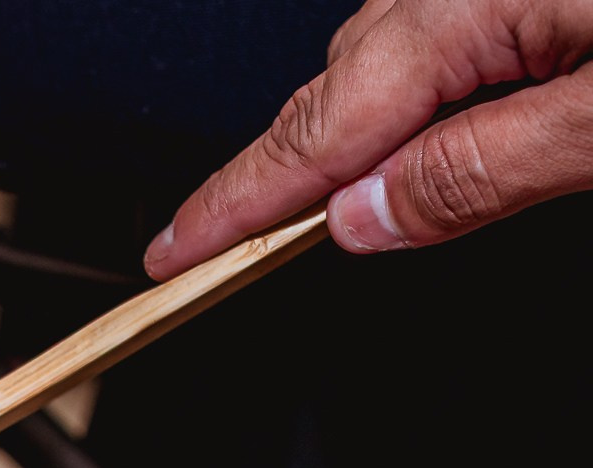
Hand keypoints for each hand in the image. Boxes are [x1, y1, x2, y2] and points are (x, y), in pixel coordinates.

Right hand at [145, 0, 592, 277]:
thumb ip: (481, 169)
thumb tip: (360, 218)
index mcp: (469, 1)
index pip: (314, 131)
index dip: (234, 204)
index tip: (172, 254)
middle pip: (337, 86)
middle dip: (282, 174)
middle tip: (229, 254)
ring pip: (389, 52)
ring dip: (359, 127)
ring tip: (353, 202)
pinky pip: (443, 25)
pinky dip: (417, 82)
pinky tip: (443, 116)